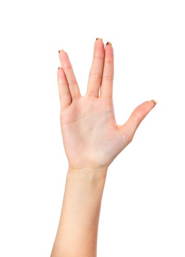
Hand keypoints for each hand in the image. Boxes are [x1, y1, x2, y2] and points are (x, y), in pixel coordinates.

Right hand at [58, 39, 155, 169]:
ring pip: (73, 82)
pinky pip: (63, 95)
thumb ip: (137, 115)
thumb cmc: (108, 151)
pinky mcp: (66, 114)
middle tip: (98, 40)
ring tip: (64, 52)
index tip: (109, 45)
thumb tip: (153, 101)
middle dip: (96, 58)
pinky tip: (60, 70)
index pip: (108, 78)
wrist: (90, 164)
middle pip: (94, 75)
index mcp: (106, 105)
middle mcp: (92, 102)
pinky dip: (61, 83)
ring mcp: (78, 107)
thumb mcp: (126, 132)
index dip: (109, 61)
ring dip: (69, 67)